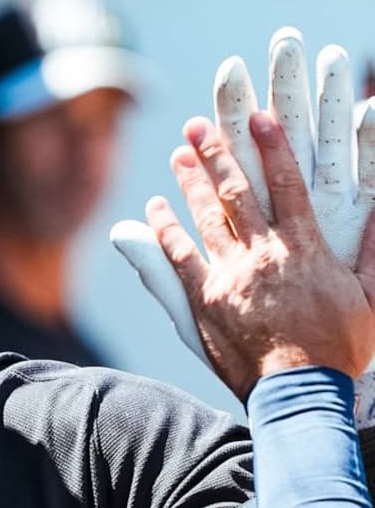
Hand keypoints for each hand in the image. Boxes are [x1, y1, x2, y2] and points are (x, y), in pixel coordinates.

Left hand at [112, 29, 374, 400]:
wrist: (297, 391)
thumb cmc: (338, 348)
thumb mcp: (369, 295)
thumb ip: (371, 250)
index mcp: (304, 247)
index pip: (288, 182)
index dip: (272, 145)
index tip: (260, 116)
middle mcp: (265, 253)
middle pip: (238, 192)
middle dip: (219, 153)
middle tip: (201, 123)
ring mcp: (232, 275)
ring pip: (206, 217)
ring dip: (191, 181)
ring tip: (180, 152)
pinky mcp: (205, 300)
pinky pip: (179, 257)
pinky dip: (165, 229)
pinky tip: (155, 208)